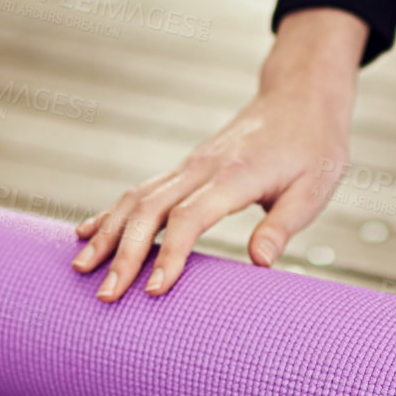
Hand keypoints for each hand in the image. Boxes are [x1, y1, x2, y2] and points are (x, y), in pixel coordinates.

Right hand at [73, 8, 367, 299]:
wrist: (300, 98)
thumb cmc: (314, 147)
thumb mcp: (313, 189)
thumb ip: (282, 225)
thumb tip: (260, 263)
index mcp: (235, 175)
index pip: (190, 217)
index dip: (170, 254)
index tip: (154, 290)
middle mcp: (202, 168)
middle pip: (150, 210)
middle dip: (124, 254)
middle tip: (107, 296)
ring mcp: (189, 166)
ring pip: (136, 199)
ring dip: (107, 234)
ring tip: (81, 269)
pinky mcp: (185, 168)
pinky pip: (140, 190)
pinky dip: (112, 213)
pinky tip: (87, 232)